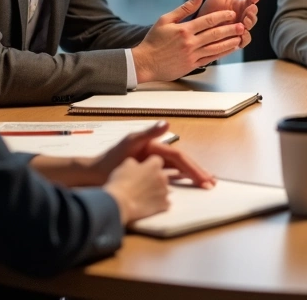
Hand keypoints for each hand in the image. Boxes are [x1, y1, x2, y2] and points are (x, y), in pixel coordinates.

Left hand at [91, 121, 214, 187]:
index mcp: (156, 146)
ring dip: (192, 175)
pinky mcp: (148, 172)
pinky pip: (169, 175)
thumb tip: (167, 123)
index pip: (180, 157)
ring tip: (205, 183)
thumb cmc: (111, 158)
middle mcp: (157, 153)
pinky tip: (186, 183)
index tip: (203, 179)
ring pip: (178, 169)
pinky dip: (180, 178)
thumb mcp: (130, 142)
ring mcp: (154, 163)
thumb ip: (149, 133)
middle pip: (182, 163)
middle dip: (198, 172)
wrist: (95, 172)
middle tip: (211, 184)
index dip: (193, 168)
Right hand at [103, 155, 169, 224]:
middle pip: (161, 176)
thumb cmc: (121, 183)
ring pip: (163, 189)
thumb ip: (135, 163)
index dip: (149, 165)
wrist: (120, 204)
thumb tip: (137, 165)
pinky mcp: (164, 205)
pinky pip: (165, 203)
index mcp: (154, 166)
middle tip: (142, 185)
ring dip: (156, 191)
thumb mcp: (125, 166)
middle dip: (154, 179)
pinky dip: (159, 204)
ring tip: (144, 197)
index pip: (156, 161)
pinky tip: (149, 205)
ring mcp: (164, 192)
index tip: (143, 170)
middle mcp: (163, 177)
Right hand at [134, 0, 244, 82]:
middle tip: (242, 25)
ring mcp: (192, 55)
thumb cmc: (154, 40)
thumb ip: (185, 8)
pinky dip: (222, 53)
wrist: (145, 62)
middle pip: (215, 34)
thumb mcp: (165, 19)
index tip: (232, 14)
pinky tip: (230, 49)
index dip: (222, 16)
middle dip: (230, 29)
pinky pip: (211, 58)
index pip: (208, 21)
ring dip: (230, 42)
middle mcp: (189, 43)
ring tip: (240, 37)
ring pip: (216, 48)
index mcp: (184, 30)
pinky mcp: (192, 65)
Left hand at [199, 0, 260, 48]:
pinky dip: (243, 38)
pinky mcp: (235, 41)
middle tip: (250, 9)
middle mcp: (243, 18)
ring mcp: (240, 30)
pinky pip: (243, 41)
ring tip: (244, 22)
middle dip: (252, 13)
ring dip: (249, 25)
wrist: (197, 27)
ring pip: (250, 28)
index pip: (251, 1)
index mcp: (241, 5)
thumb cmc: (209, 9)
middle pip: (253, 16)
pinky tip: (240, 35)